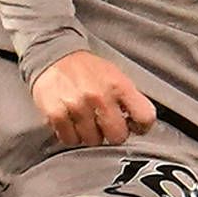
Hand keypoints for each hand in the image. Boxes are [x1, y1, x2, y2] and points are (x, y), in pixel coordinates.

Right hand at [32, 49, 155, 148]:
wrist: (53, 55)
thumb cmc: (86, 69)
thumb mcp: (115, 75)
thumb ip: (128, 98)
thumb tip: (135, 123)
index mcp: (119, 85)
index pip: (145, 117)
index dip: (141, 127)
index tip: (133, 126)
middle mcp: (100, 96)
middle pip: (118, 136)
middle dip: (112, 134)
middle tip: (105, 125)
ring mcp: (77, 106)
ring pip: (93, 141)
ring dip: (89, 135)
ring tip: (85, 122)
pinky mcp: (57, 113)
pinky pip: (70, 140)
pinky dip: (71, 135)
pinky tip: (71, 123)